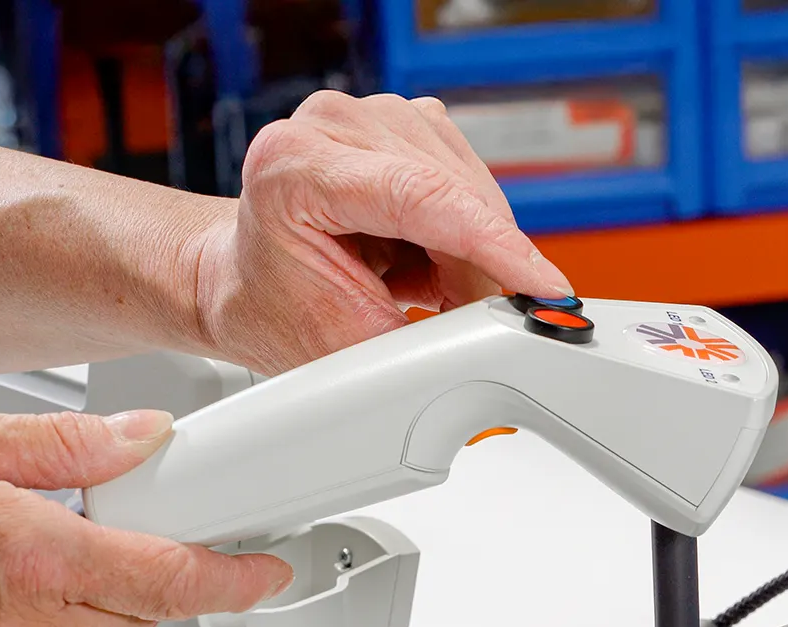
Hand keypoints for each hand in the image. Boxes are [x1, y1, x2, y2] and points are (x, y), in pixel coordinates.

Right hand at [0, 410, 293, 626]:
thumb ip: (62, 445)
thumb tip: (145, 436)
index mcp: (32, 563)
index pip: (172, 583)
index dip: (235, 581)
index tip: (268, 574)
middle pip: (143, 612)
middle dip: (158, 574)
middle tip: (143, 530)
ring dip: (95, 594)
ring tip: (47, 542)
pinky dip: (47, 615)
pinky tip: (16, 578)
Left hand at [194, 92, 573, 374]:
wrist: (244, 284)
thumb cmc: (275, 311)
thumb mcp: (343, 346)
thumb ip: (419, 343)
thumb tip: (494, 336)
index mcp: (295, 166)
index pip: (421, 197)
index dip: (494, 246)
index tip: (543, 286)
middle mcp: (332, 124)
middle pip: (454, 192)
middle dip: (486, 266)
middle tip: (479, 324)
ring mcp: (371, 118)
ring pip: (470, 189)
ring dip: (475, 253)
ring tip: (434, 295)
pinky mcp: (402, 130)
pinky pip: (467, 185)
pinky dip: (466, 235)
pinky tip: (432, 264)